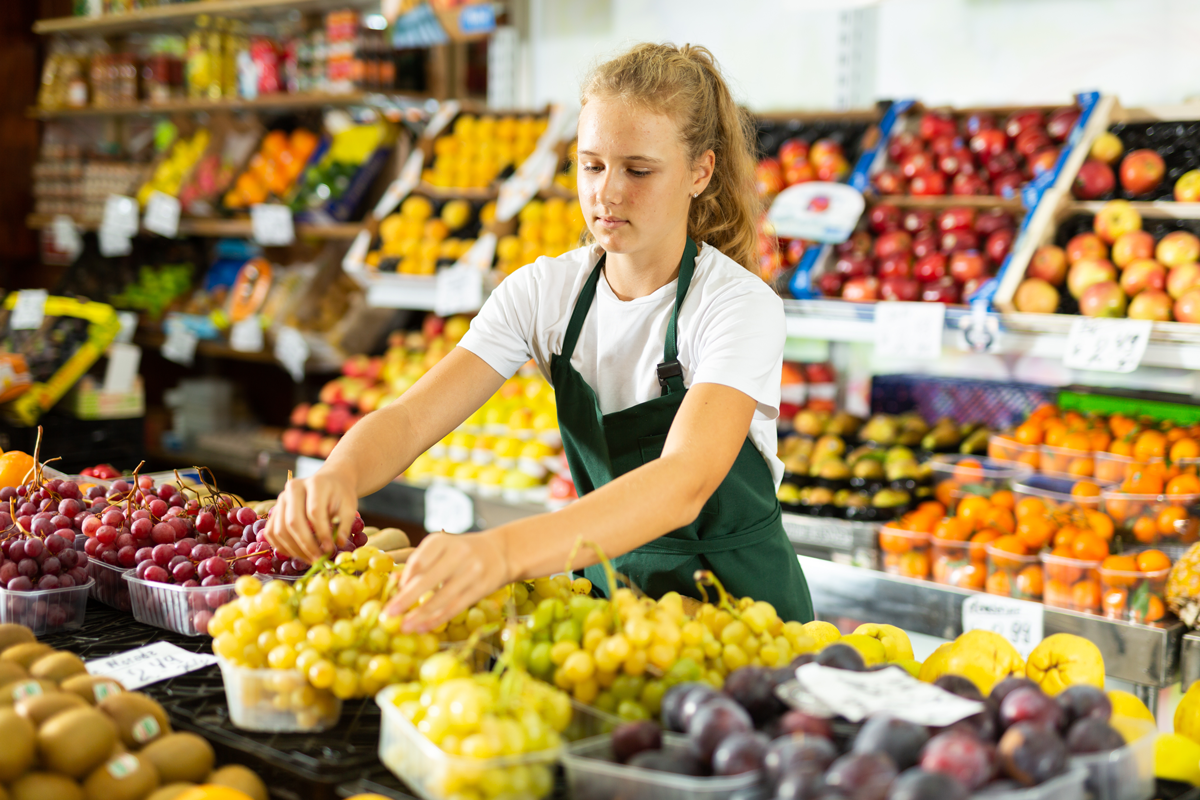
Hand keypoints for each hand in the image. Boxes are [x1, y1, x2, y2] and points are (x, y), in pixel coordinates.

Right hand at [264, 468, 356, 562]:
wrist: (329, 483)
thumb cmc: (339, 495)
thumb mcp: (349, 506)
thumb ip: (345, 524)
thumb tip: (339, 543)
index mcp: (314, 484)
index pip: (314, 512)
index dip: (321, 534)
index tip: (330, 549)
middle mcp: (293, 489)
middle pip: (293, 522)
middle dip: (306, 545)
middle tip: (318, 559)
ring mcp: (280, 499)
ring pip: (280, 530)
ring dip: (294, 550)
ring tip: (310, 559)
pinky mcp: (274, 511)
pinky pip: (271, 533)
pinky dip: (282, 547)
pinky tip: (297, 554)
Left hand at [385, 531, 510, 632]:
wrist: (500, 552)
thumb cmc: (462, 552)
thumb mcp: (441, 549)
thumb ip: (420, 564)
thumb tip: (394, 584)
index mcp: (443, 541)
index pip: (419, 561)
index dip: (405, 580)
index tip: (393, 595)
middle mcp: (458, 553)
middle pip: (428, 580)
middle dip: (406, 599)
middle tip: (389, 615)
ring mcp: (472, 571)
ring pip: (442, 598)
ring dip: (421, 615)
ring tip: (405, 627)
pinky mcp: (481, 588)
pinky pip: (456, 607)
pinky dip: (438, 619)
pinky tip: (424, 627)